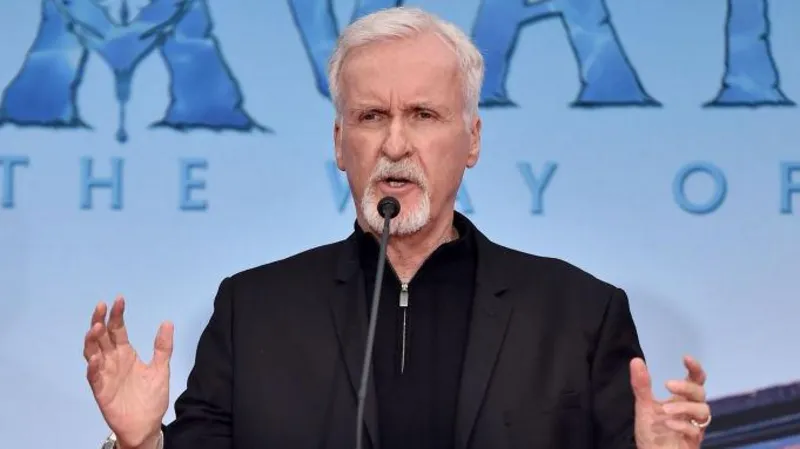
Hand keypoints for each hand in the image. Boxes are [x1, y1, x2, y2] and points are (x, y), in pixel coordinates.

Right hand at [84, 297, 173, 448]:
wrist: (146, 425)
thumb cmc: (151, 397)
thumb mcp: (161, 369)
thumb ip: (163, 347)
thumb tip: (167, 322)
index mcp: (126, 353)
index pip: (118, 329)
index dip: (117, 315)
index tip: (119, 299)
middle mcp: (112, 360)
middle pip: (102, 337)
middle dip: (100, 321)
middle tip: (101, 306)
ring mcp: (105, 374)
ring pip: (92, 353)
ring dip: (92, 341)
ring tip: (95, 328)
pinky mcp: (101, 390)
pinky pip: (94, 377)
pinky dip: (93, 367)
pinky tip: (95, 359)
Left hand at [631, 356, 710, 448]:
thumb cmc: (652, 432)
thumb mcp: (644, 407)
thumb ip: (642, 385)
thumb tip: (636, 360)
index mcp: (682, 400)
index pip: (695, 380)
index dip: (695, 369)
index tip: (686, 358)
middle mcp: (691, 411)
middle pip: (701, 393)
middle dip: (686, 387)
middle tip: (667, 385)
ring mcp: (694, 426)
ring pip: (703, 410)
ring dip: (684, 407)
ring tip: (665, 410)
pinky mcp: (694, 441)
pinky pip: (695, 430)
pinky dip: (682, 425)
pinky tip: (668, 424)